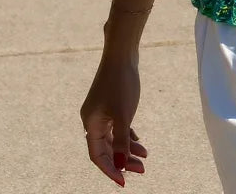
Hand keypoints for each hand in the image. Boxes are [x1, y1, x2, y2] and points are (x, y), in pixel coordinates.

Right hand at [80, 51, 148, 186]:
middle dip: (123, 160)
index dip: (110, 170)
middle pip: (107, 148)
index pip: (98, 156)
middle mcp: (93, 119)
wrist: (122, 54)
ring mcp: (102, 111)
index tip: (123, 182)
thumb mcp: (123, 115)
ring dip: (128, 148)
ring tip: (145, 157)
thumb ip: (122, 141)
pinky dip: (127, 134)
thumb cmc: (121, 83)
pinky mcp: (111, 103)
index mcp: (90, 124)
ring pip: (114, 137)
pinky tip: (138, 140)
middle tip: (142, 170)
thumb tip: (121, 165)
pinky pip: (117, 126)